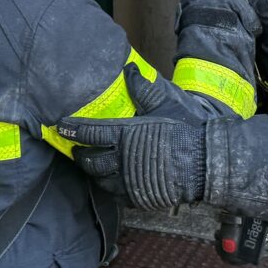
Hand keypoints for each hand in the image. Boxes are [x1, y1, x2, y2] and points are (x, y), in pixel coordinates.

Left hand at [58, 68, 207, 208]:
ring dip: (92, 172)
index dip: (73, 130)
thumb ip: (142, 89)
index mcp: (126, 135)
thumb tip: (129, 70)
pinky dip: (109, 186)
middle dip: (79, 154)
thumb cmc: (186, 130)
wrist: (206, 162)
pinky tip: (110, 180)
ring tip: (90, 164)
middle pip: (90, 161)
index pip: (90, 133)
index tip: (61, 126)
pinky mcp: (140, 197)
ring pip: (100, 179)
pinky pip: (116, 194)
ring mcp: (130, 182)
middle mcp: (123, 161)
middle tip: (75, 148)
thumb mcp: (164, 105)